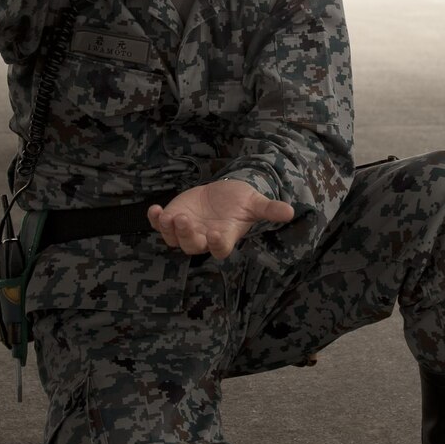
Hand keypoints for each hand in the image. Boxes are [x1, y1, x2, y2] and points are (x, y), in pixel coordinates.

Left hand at [146, 179, 294, 260]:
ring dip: (170, 229)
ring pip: (174, 238)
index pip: (219, 248)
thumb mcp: (254, 203)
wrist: (221, 195)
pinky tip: (154, 210)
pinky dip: (155, 220)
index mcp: (224, 237)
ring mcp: (186, 231)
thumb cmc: (239, 202)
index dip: (217, 244)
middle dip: (187, 235)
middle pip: (193, 246)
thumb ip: (269, 209)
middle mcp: (203, 238)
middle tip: (185, 221)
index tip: (216, 235)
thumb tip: (290, 211)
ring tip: (168, 215)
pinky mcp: (173, 220)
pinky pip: (161, 225)